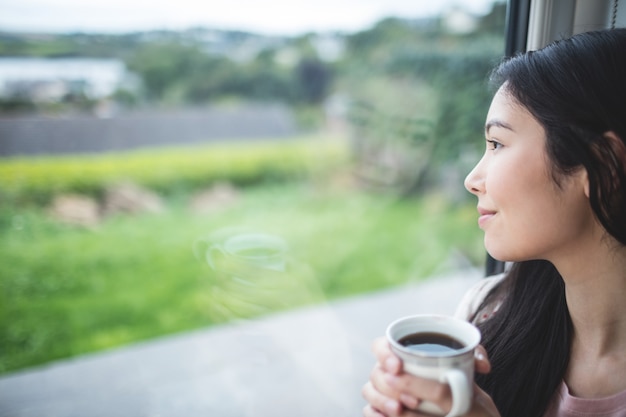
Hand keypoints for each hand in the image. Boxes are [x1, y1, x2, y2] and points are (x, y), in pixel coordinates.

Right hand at [361, 337, 499, 416]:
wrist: (461, 411)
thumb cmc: (459, 385)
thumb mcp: (467, 371)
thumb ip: (474, 358)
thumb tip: (482, 365)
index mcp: (402, 353)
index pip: (381, 346)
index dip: (384, 354)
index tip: (398, 366)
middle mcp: (389, 371)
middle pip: (376, 372)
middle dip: (390, 385)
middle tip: (412, 399)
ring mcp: (385, 392)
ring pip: (369, 392)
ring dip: (381, 401)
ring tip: (399, 411)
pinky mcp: (383, 410)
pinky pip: (370, 411)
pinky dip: (375, 414)